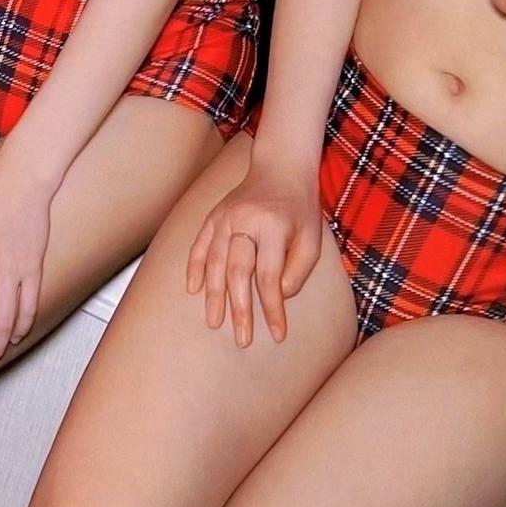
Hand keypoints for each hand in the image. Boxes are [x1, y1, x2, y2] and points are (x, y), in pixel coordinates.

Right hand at [184, 165, 323, 345]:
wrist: (280, 167)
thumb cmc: (300, 208)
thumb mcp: (312, 238)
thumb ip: (298, 269)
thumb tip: (278, 296)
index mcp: (273, 227)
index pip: (270, 277)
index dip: (273, 309)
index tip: (277, 334)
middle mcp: (245, 221)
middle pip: (238, 273)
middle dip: (240, 309)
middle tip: (241, 339)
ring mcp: (224, 217)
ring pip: (214, 262)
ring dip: (213, 295)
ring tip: (214, 321)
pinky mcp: (213, 216)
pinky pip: (199, 245)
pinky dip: (194, 267)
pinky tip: (193, 290)